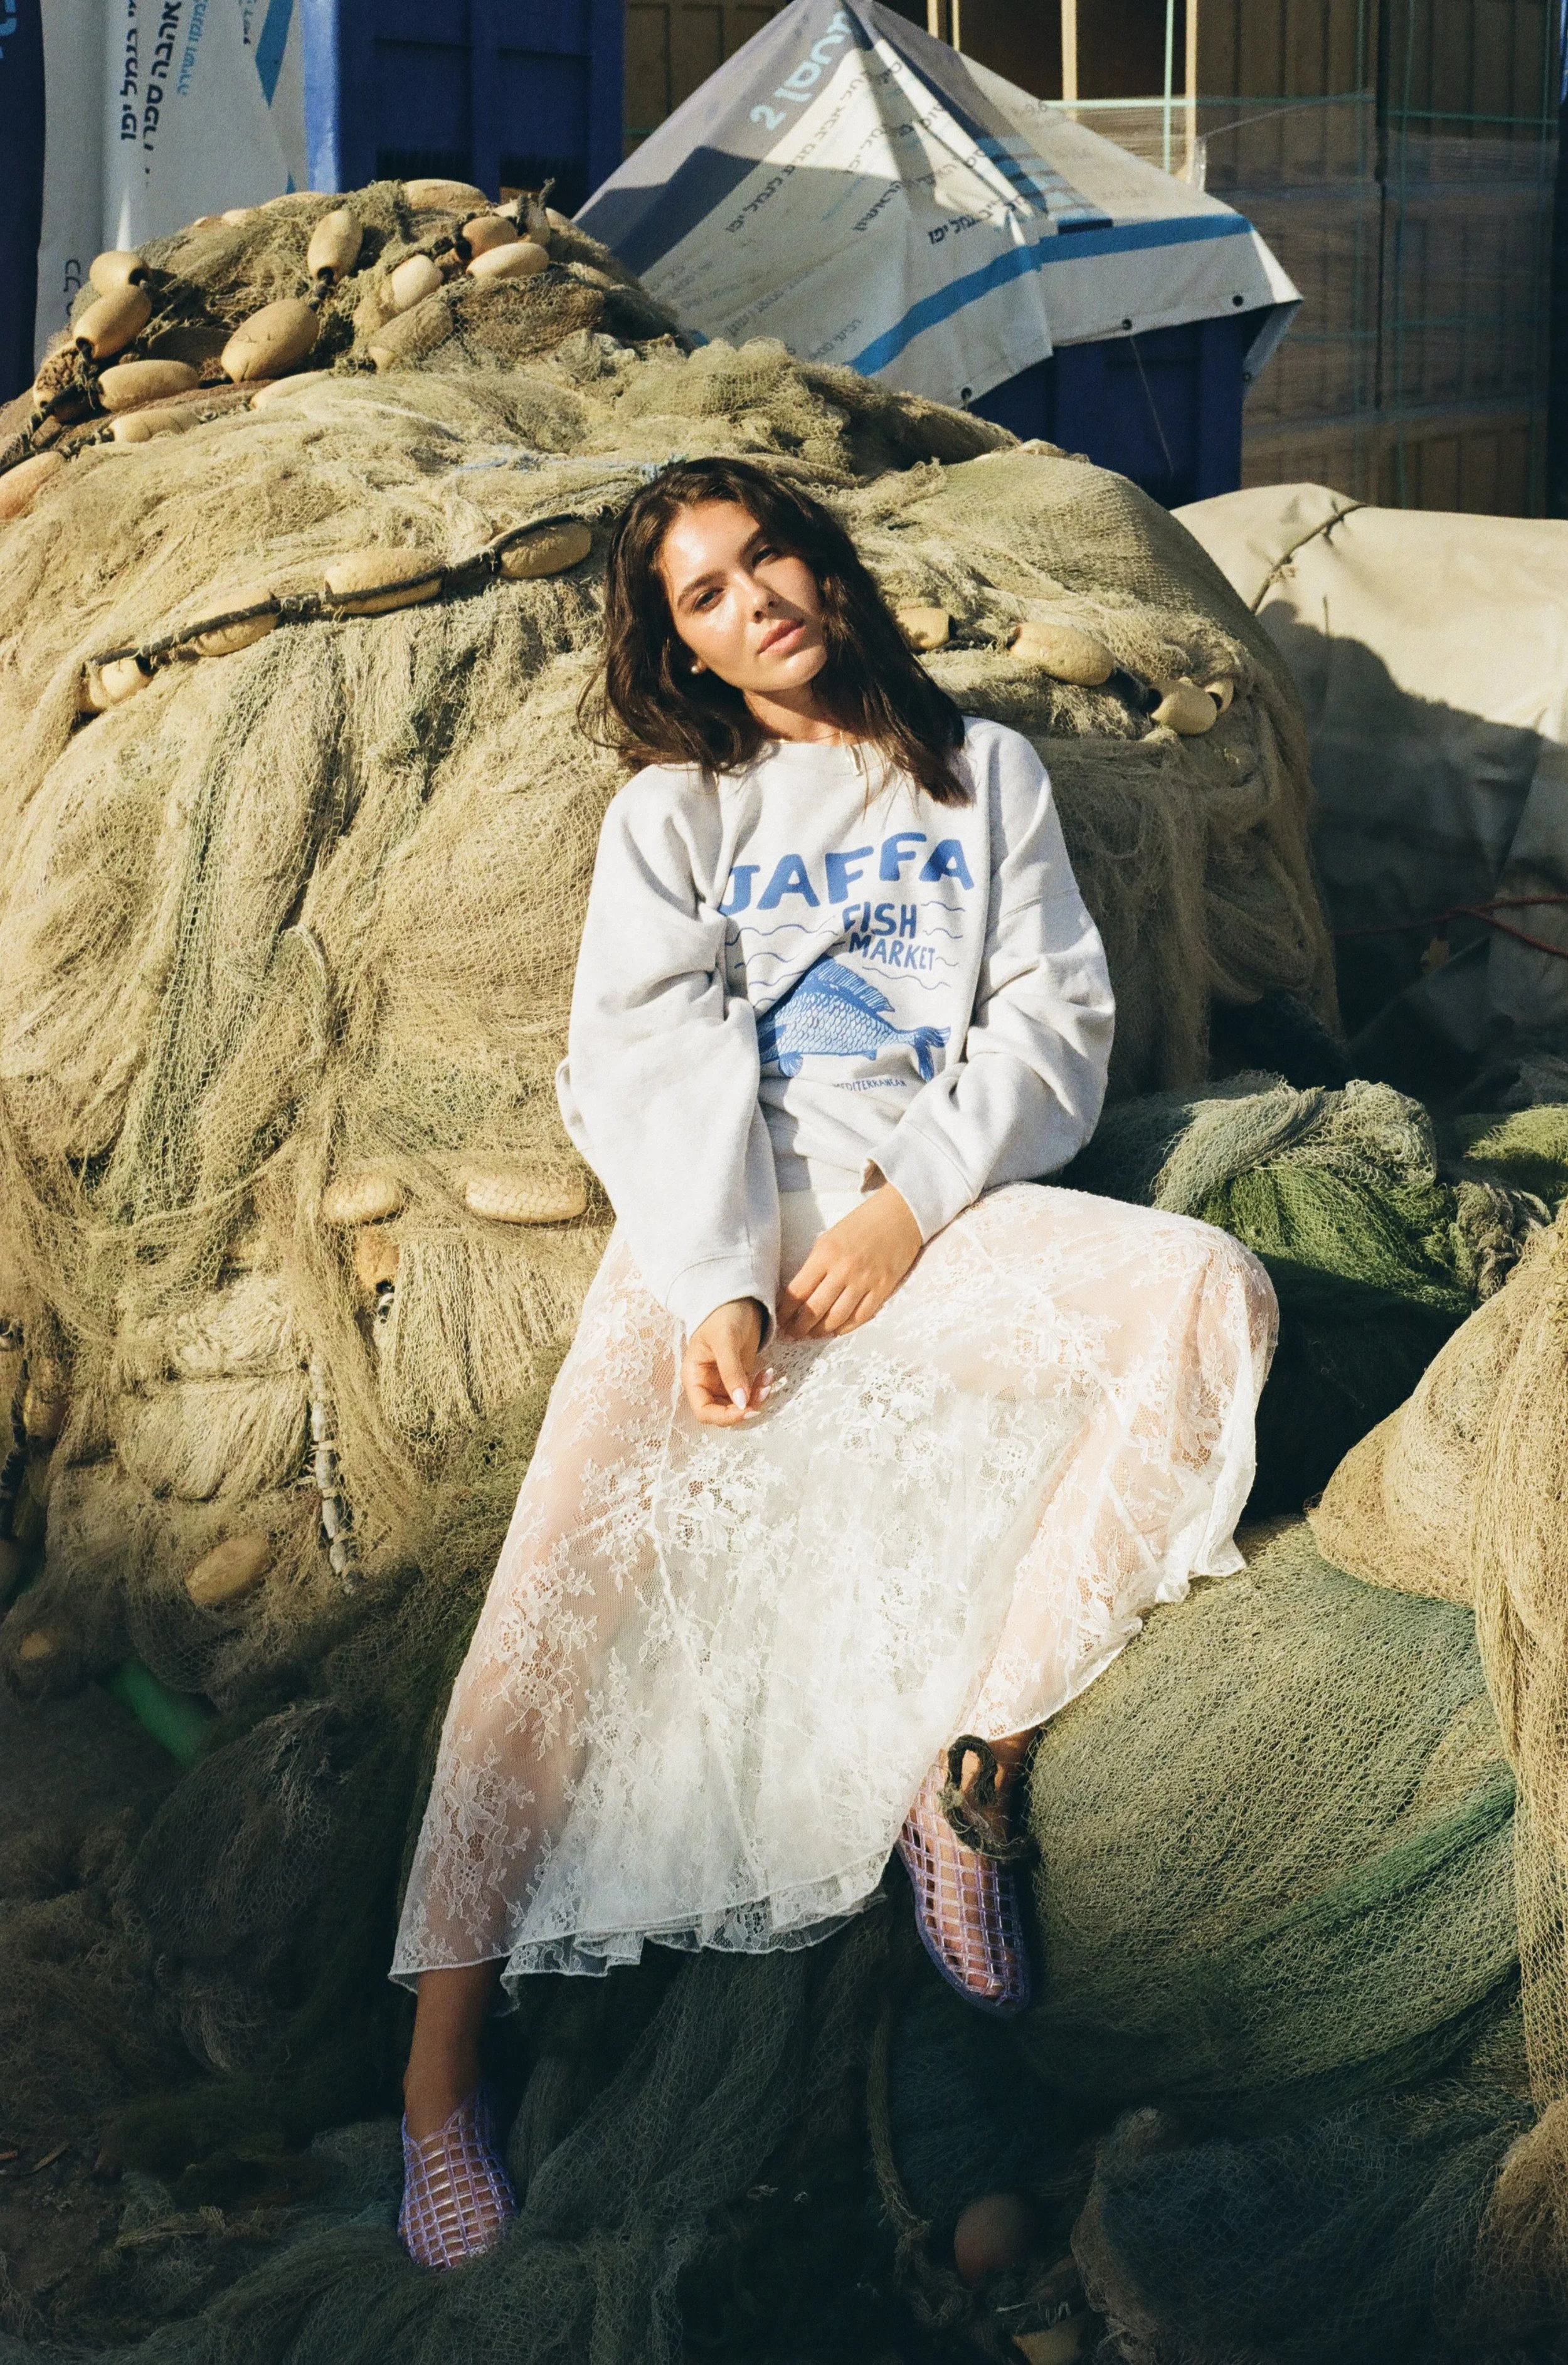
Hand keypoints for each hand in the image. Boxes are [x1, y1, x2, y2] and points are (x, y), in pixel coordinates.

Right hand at [682, 1298, 766, 1425]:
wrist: (739, 1299)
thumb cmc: (724, 1314)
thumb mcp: (726, 1340)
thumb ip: (732, 1372)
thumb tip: (741, 1403)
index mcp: (695, 1376)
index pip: (704, 1411)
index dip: (725, 1416)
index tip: (747, 1409)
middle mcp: (707, 1383)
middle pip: (723, 1413)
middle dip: (744, 1408)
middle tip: (764, 1392)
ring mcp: (724, 1382)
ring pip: (739, 1406)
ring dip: (756, 1399)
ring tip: (769, 1381)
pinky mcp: (739, 1377)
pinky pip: (749, 1394)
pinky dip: (760, 1390)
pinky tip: (768, 1375)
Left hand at [778, 1184, 921, 1339]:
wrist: (900, 1213)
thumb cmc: (862, 1223)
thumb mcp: (829, 1238)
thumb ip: (816, 1264)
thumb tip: (800, 1293)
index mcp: (825, 1254)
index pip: (797, 1291)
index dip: (785, 1311)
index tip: (779, 1319)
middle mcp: (843, 1270)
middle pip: (814, 1309)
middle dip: (799, 1327)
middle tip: (792, 1334)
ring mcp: (864, 1281)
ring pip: (836, 1317)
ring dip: (820, 1331)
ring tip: (811, 1335)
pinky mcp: (883, 1288)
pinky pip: (861, 1316)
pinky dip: (846, 1327)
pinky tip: (836, 1330)